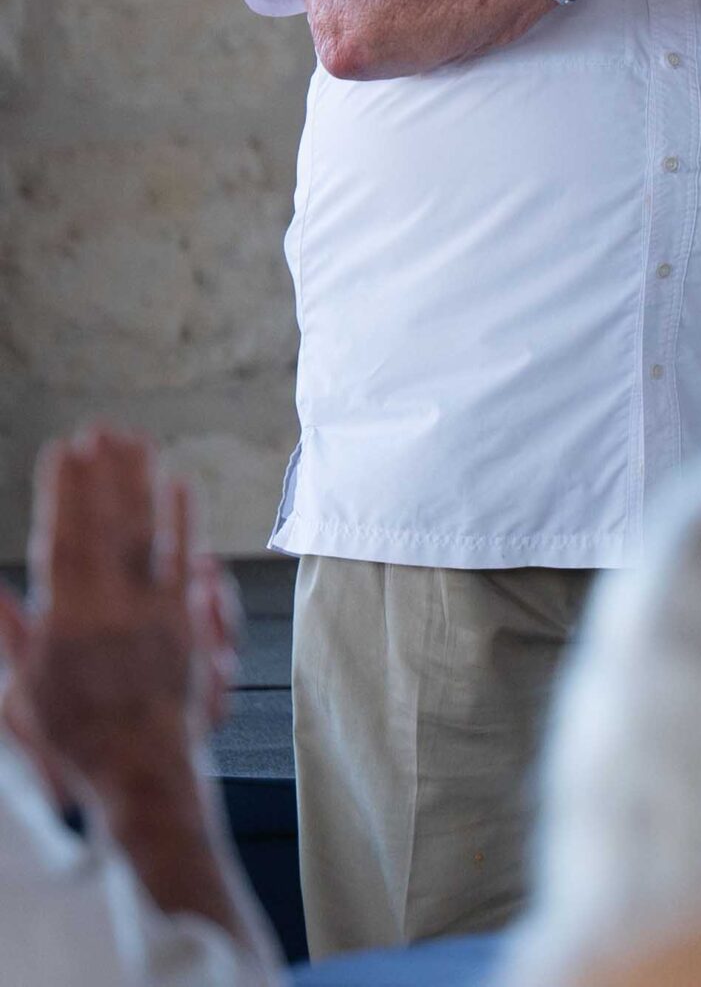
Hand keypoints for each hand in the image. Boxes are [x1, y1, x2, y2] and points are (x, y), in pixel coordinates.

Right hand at [0, 428, 204, 806]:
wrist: (138, 767)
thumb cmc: (73, 733)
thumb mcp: (21, 689)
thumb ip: (9, 633)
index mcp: (63, 622)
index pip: (61, 540)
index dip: (62, 491)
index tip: (62, 450)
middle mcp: (109, 609)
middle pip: (106, 526)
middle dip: (102, 474)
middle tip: (99, 429)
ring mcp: (153, 611)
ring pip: (146, 534)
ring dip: (140, 483)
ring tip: (134, 441)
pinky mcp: (187, 618)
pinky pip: (186, 558)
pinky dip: (184, 519)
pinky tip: (180, 483)